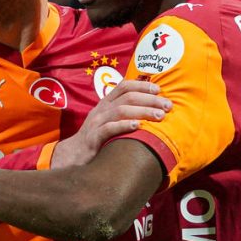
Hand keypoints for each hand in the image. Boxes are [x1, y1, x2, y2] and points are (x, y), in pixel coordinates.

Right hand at [51, 80, 170, 167]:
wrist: (73, 155)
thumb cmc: (96, 137)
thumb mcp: (108, 120)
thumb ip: (124, 112)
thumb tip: (151, 107)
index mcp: (106, 103)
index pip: (124, 86)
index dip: (142, 85)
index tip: (159, 90)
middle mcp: (101, 110)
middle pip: (128, 97)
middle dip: (149, 99)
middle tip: (167, 106)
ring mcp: (96, 123)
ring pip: (121, 111)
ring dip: (142, 111)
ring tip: (159, 116)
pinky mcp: (93, 138)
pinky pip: (109, 129)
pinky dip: (123, 126)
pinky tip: (137, 126)